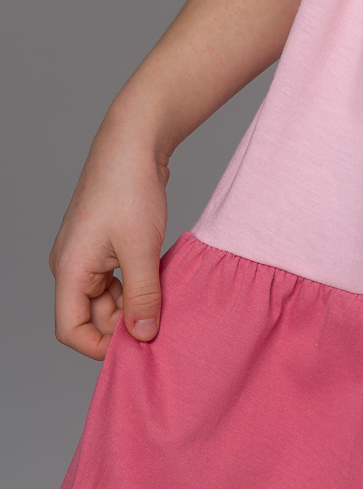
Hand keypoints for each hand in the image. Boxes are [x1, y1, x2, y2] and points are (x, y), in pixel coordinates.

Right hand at [49, 113, 168, 360]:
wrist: (134, 141)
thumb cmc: (130, 188)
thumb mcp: (141, 248)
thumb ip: (142, 296)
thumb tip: (144, 336)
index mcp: (69, 269)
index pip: (71, 329)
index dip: (100, 346)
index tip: (138, 346)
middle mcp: (71, 266)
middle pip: (90, 317)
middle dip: (123, 325)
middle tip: (162, 326)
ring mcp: (87, 256)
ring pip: (107, 299)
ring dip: (133, 305)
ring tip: (166, 303)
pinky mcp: (105, 246)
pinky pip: (116, 280)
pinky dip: (137, 287)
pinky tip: (162, 283)